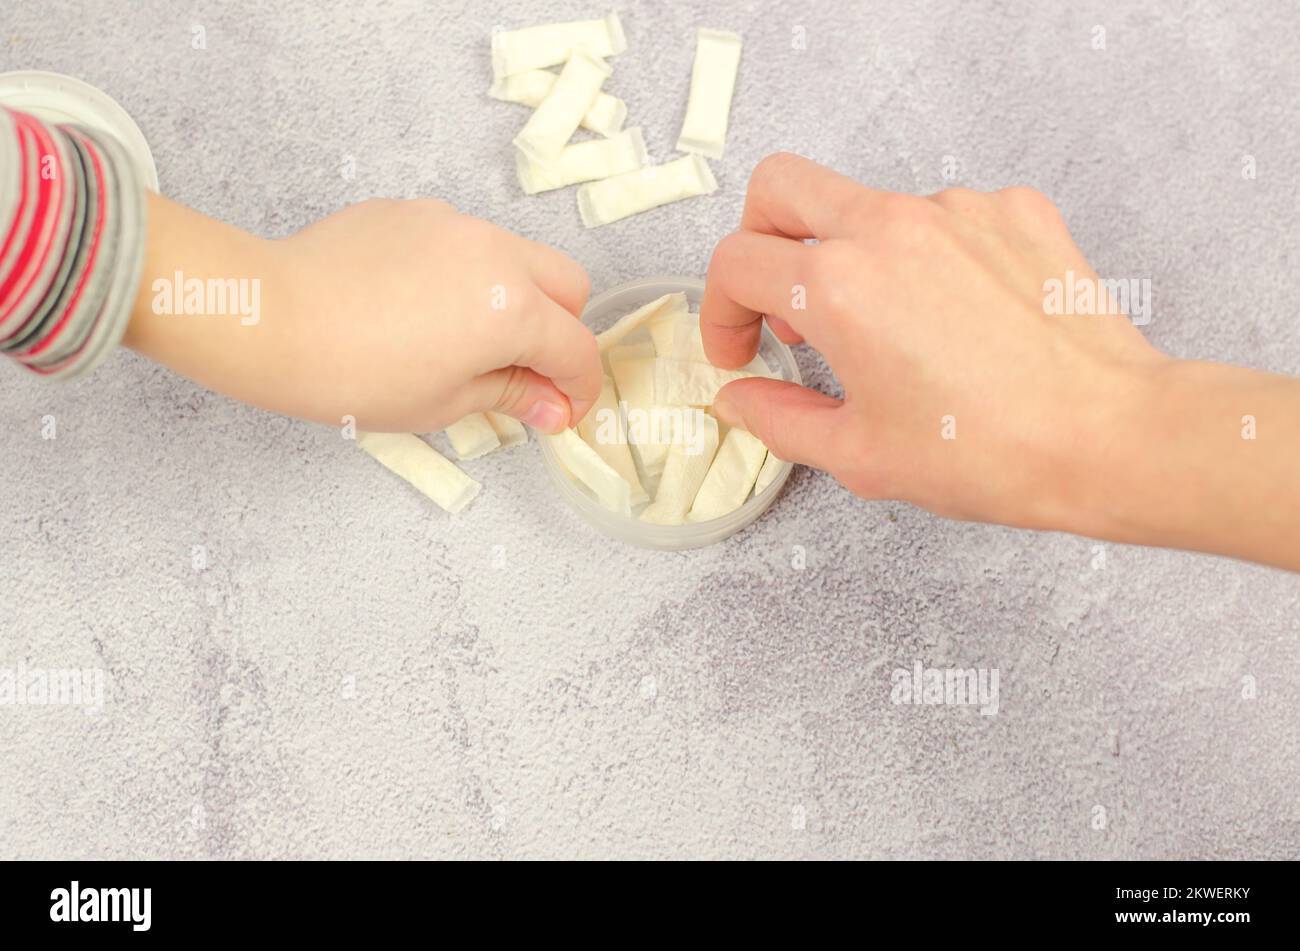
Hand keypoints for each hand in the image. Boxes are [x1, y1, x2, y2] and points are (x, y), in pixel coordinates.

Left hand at [127, 194, 599, 432]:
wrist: (271, 317)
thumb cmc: (355, 374)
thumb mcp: (444, 402)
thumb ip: (512, 396)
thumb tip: (554, 408)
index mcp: (514, 309)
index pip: (576, 349)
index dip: (578, 389)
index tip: (561, 412)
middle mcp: (497, 253)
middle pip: (568, 287)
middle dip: (561, 331)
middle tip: (525, 372)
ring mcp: (455, 224)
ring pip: (518, 257)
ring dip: (515, 299)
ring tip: (465, 339)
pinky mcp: (414, 212)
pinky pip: (464, 243)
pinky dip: (465, 276)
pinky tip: (419, 308)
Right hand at [701, 153, 1299, 572]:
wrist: (1109, 436)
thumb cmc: (990, 451)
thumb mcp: (859, 454)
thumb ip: (779, 419)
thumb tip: (740, 399)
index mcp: (837, 286)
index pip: (736, 262)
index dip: (720, 312)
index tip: (742, 350)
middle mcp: (889, 226)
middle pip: (780, 187)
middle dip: (759, 238)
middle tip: (779, 302)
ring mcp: (956, 208)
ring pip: (866, 205)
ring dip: (852, 256)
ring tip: (886, 330)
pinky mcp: (1013, 209)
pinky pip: (941, 214)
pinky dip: (927, 256)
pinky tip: (954, 316)